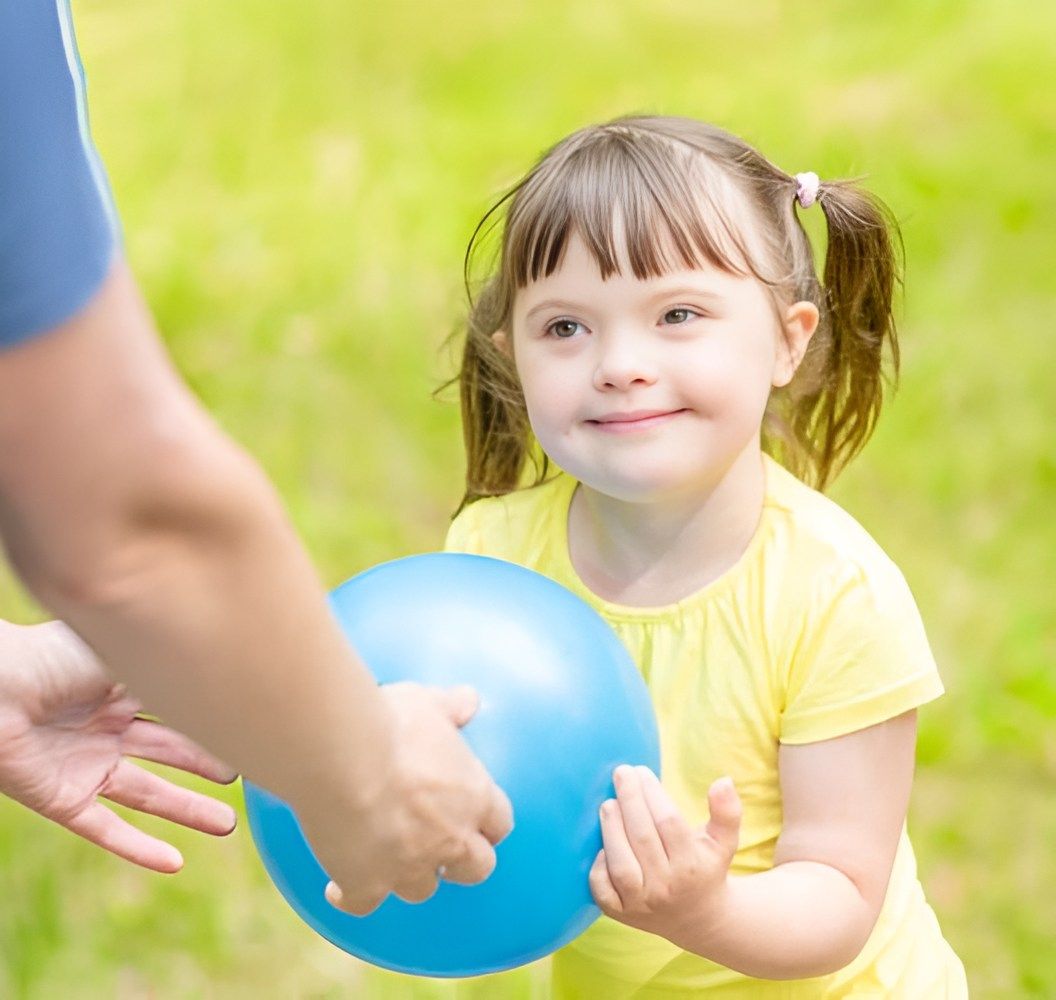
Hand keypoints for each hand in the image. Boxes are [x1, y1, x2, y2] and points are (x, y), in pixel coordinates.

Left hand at [0, 621, 237, 872]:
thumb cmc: (52, 657)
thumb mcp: (124, 654)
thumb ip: (170, 668)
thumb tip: (224, 670)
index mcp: (119, 686)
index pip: (177, 707)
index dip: (212, 721)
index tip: (252, 729)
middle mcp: (106, 726)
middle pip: (170, 750)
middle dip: (208, 762)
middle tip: (247, 774)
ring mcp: (85, 765)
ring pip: (148, 793)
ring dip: (187, 810)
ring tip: (227, 826)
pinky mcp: (62, 800)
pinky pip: (106, 829)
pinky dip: (138, 848)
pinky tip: (174, 863)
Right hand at [304, 681, 513, 916]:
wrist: (343, 757)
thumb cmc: (390, 724)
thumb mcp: (427, 703)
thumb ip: (450, 706)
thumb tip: (469, 700)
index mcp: (473, 796)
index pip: (499, 822)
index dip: (489, 826)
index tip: (479, 824)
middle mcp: (451, 838)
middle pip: (476, 868)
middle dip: (462, 863)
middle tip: (442, 851)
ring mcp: (410, 866)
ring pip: (421, 890)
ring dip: (408, 877)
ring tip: (389, 863)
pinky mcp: (367, 883)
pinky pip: (363, 903)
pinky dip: (352, 896)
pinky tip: (339, 887)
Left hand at [589, 765, 740, 943]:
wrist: (697, 919)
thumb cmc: (706, 868)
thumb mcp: (724, 842)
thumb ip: (727, 812)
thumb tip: (724, 780)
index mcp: (692, 867)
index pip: (668, 822)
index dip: (652, 793)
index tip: (641, 771)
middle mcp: (667, 887)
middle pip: (642, 838)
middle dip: (629, 800)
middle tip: (621, 773)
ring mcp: (642, 903)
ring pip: (621, 864)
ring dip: (611, 829)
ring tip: (608, 803)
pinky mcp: (621, 914)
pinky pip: (603, 891)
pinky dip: (598, 868)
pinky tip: (601, 844)